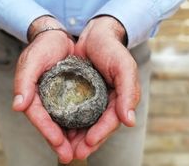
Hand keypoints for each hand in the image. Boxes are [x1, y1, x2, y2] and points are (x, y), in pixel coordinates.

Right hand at [12, 16, 74, 163]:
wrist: (56, 37)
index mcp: (32, 94)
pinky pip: (73, 112)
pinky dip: (78, 123)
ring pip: (63, 122)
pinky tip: (88, 133)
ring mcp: (56, 98)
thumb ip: (24, 82)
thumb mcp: (32, 60)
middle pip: (51, 125)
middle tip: (70, 156)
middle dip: (59, 142)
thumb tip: (18, 106)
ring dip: (70, 138)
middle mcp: (43, 100)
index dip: (47, 131)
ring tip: (81, 151)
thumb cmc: (42, 47)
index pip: (38, 116)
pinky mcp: (68, 94)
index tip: (58, 143)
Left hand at [73, 16, 140, 158]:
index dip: (100, 134)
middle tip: (72, 154)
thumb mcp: (124, 67)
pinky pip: (75, 111)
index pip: (111, 121)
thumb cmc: (113, 49)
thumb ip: (128, 93)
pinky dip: (68, 121)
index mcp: (120, 99)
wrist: (96, 33)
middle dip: (86, 142)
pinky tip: (59, 130)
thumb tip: (129, 121)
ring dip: (76, 137)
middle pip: (97, 127)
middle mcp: (107, 102)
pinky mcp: (81, 93)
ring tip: (63, 149)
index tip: (87, 143)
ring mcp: (93, 98)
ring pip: (85, 122)